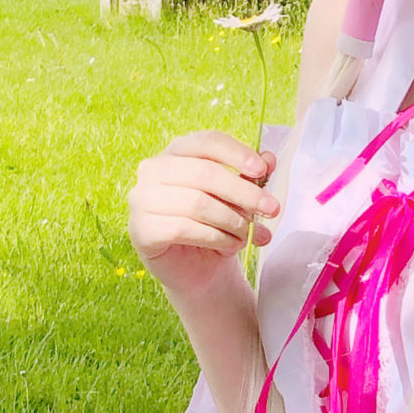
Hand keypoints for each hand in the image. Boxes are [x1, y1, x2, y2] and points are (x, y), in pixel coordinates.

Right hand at [127, 129, 279, 306]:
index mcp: (176, 153)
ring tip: (250, 234)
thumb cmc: (216, 226)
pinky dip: (215, 237)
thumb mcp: (238, 199)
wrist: (199, 270)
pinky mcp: (142, 230)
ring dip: (232, 220)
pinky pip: (183, 228)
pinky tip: (230, 245)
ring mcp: (142, 199)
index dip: (237, 153)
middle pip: (204, 172)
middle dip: (244, 192)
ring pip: (197, 202)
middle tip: (272, 209)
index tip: (263, 171)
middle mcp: (153, 170)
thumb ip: (250, 176)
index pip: (207, 142)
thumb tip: (270, 159)